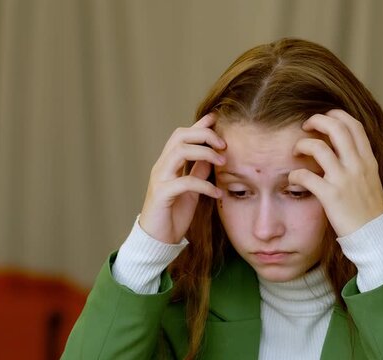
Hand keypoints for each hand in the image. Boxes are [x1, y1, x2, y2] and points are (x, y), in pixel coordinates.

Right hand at [138, 113, 225, 243]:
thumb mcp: (192, 189)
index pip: (182, 135)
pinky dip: (205, 185)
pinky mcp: (161, 195)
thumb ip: (199, 171)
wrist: (157, 240)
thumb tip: (213, 155)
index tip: (216, 118)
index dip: (199, 125)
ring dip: (205, 153)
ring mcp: (159, 179)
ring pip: (180, 152)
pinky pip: (184, 182)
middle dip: (205, 135)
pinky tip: (217, 193)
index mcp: (169, 163)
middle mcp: (162, 166)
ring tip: (223, 163)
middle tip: (224, 146)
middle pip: (180, 136)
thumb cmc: (174, 214)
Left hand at [289, 109, 382, 236]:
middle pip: (336, 127)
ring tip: (296, 152)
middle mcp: (357, 165)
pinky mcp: (331, 195)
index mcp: (368, 160)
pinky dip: (295, 174)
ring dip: (302, 145)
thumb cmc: (368, 210)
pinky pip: (306, 175)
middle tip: (305, 126)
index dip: (336, 115)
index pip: (354, 125)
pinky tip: (294, 179)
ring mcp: (344, 179)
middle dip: (316, 120)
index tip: (324, 119)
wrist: (373, 236)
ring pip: (318, 147)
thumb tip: (344, 147)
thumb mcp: (371, 179)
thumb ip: (359, 161)